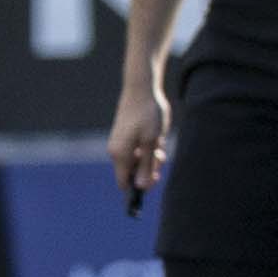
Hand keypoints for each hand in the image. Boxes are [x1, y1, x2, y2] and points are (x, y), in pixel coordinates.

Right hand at [108, 81, 169, 208]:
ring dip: (150, 157)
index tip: (155, 178)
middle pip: (132, 173)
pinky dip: (147, 148)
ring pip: (136, 161)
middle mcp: (116, 151)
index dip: (139, 187)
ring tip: (159, 142)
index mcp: (120, 154)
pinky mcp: (124, 136)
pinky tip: (154, 136)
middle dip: (149, 169)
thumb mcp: (152, 142)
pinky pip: (136, 150)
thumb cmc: (148, 114)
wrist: (141, 88)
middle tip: (161, 156)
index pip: (125, 183)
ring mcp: (119, 143)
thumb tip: (141, 187)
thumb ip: (146, 166)